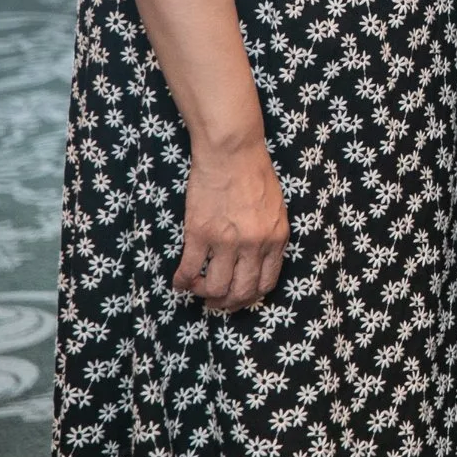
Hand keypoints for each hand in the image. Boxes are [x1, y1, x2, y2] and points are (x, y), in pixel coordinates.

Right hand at [174, 138, 287, 311]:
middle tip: (214, 302)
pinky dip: (182, 282)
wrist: (232, 153)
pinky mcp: (200, 233)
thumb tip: (258, 265)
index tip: (238, 298)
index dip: (249, 297)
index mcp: (276, 238)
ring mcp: (226, 240)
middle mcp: (254, 244)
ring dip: (204, 294)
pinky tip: (179, 281)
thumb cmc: (256, 176)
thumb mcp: (277, 210)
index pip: (266, 283)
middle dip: (226, 304)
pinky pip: (189, 271)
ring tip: (197, 288)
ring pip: (214, 287)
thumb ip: (271, 238)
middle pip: (241, 291)